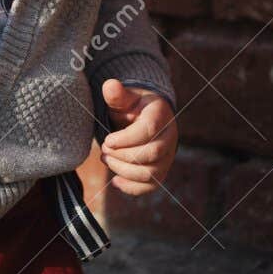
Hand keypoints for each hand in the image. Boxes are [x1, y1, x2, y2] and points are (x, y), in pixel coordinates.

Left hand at [98, 79, 177, 195]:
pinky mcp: (161, 172)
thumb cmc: (132, 108)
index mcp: (160, 116)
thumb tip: (109, 86)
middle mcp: (169, 137)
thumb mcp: (125, 98)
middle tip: (103, 150)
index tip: (107, 140)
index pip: (148, 131)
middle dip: (122, 155)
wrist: (145, 119)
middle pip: (151, 154)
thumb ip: (116, 94)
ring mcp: (167, 156)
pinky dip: (131, 187)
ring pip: (150, 173)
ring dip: (123, 170)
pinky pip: (150, 186)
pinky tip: (115, 181)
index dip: (126, 139)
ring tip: (106, 159)